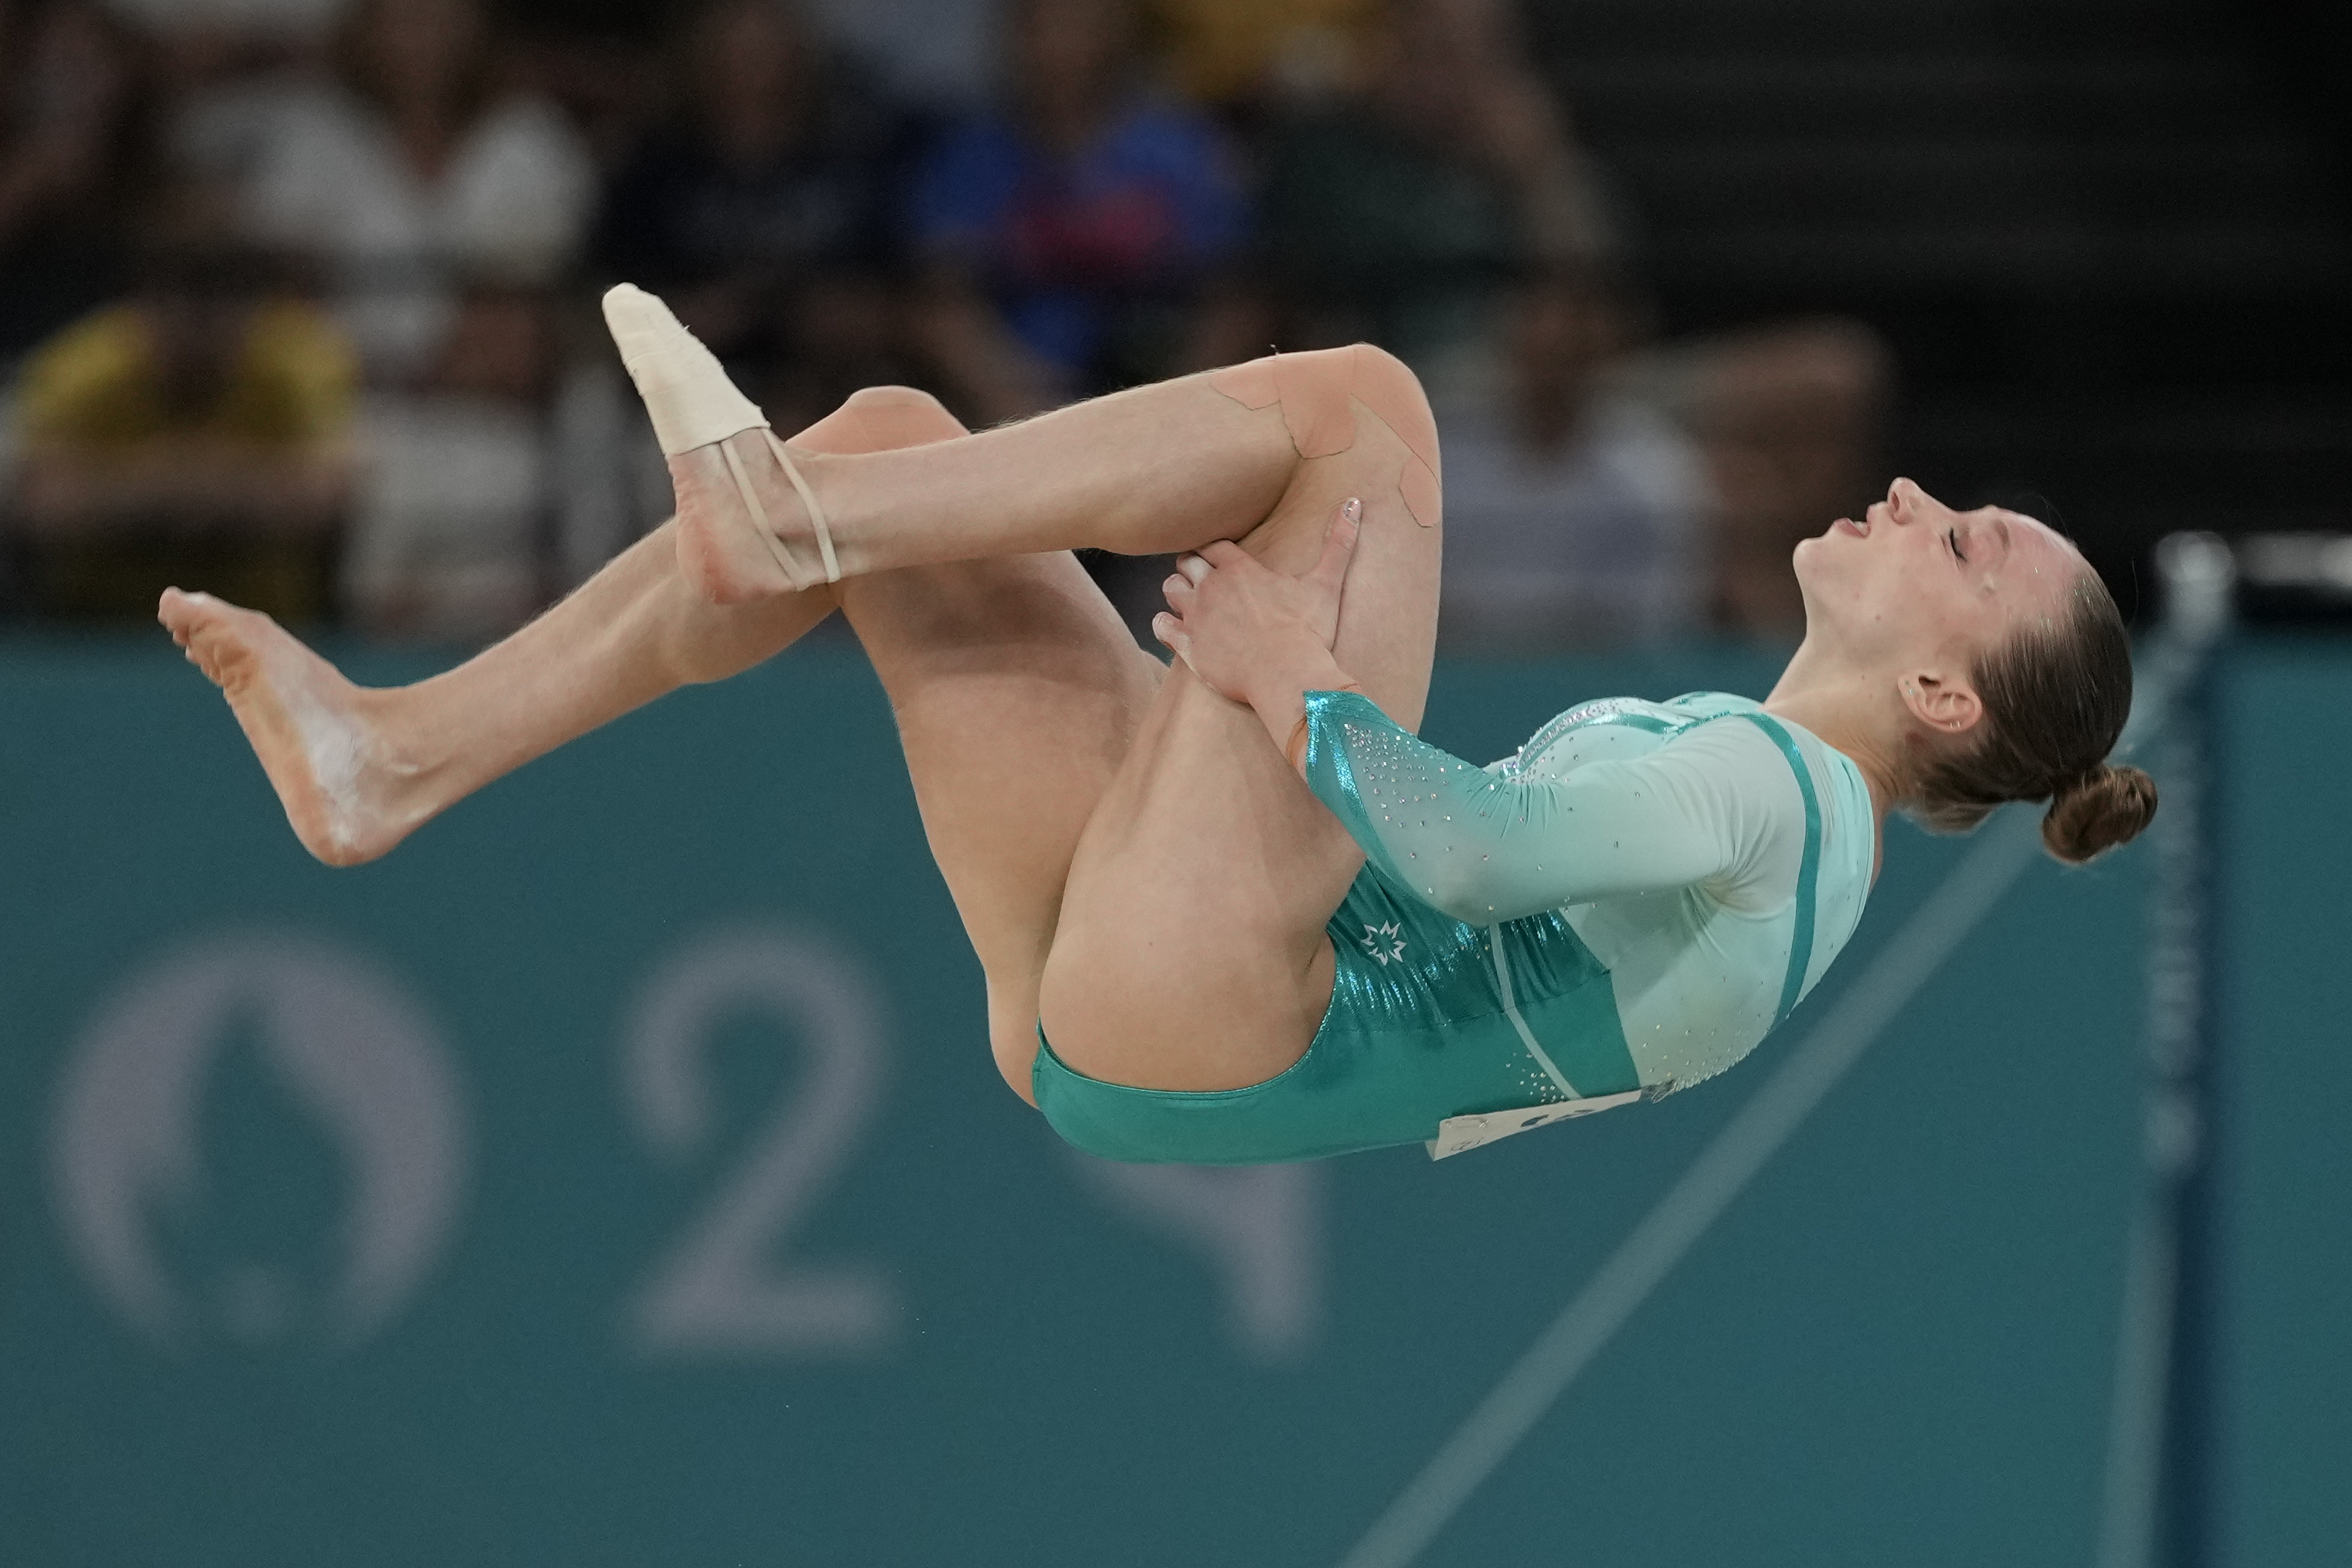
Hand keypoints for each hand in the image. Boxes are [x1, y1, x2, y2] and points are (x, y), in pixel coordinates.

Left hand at [1152, 496, 1360, 707]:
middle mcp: (1211, 586)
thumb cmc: (1308, 630)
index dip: (1213, 550)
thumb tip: (1355, 502)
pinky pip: (1162, 626)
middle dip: (1192, 568)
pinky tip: (1173, 627)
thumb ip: (1339, 542)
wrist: (1286, 674)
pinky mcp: (1188, 645)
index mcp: (1240, 569)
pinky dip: (1164, 624)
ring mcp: (1196, 616)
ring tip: (1189, 601)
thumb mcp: (1326, 583)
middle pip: (1187, 564)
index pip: (1214, 546)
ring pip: (1170, 589)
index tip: (1216, 557)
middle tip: (1202, 579)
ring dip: (1177, 592)